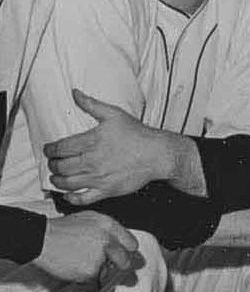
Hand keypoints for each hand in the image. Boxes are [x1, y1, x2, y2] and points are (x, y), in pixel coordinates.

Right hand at [34, 211, 138, 283]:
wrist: (42, 239)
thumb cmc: (63, 229)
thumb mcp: (91, 219)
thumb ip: (110, 230)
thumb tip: (121, 244)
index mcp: (109, 226)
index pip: (132, 244)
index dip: (127, 251)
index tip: (123, 255)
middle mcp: (108, 241)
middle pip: (125, 262)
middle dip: (119, 266)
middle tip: (110, 266)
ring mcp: (100, 257)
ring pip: (110, 273)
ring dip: (102, 272)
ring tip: (85, 263)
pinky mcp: (91, 272)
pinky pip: (96, 280)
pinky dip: (89, 278)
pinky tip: (77, 267)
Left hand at [44, 90, 174, 204]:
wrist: (157, 154)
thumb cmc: (137, 134)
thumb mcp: (114, 114)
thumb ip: (91, 104)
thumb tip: (75, 93)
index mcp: (91, 141)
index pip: (59, 148)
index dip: (49, 150)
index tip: (49, 150)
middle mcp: (92, 161)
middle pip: (60, 166)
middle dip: (52, 165)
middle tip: (54, 163)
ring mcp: (99, 177)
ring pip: (67, 183)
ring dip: (57, 181)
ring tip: (57, 177)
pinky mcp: (107, 190)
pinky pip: (83, 198)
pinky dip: (71, 197)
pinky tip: (69, 194)